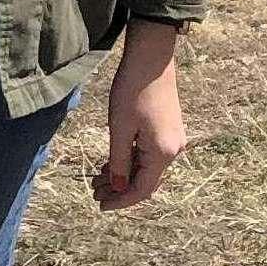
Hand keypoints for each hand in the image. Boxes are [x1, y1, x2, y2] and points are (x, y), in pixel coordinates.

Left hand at [93, 21, 185, 211]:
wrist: (151, 60)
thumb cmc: (133, 91)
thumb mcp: (120, 128)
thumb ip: (119, 161)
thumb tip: (119, 187)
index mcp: (163, 154)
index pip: (142, 189)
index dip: (121, 200)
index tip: (100, 205)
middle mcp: (173, 151)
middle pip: (145, 181)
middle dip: (119, 189)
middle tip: (93, 191)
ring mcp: (172, 141)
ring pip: (145, 168)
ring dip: (123, 175)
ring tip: (97, 179)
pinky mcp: (167, 131)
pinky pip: (148, 154)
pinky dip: (130, 161)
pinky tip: (111, 163)